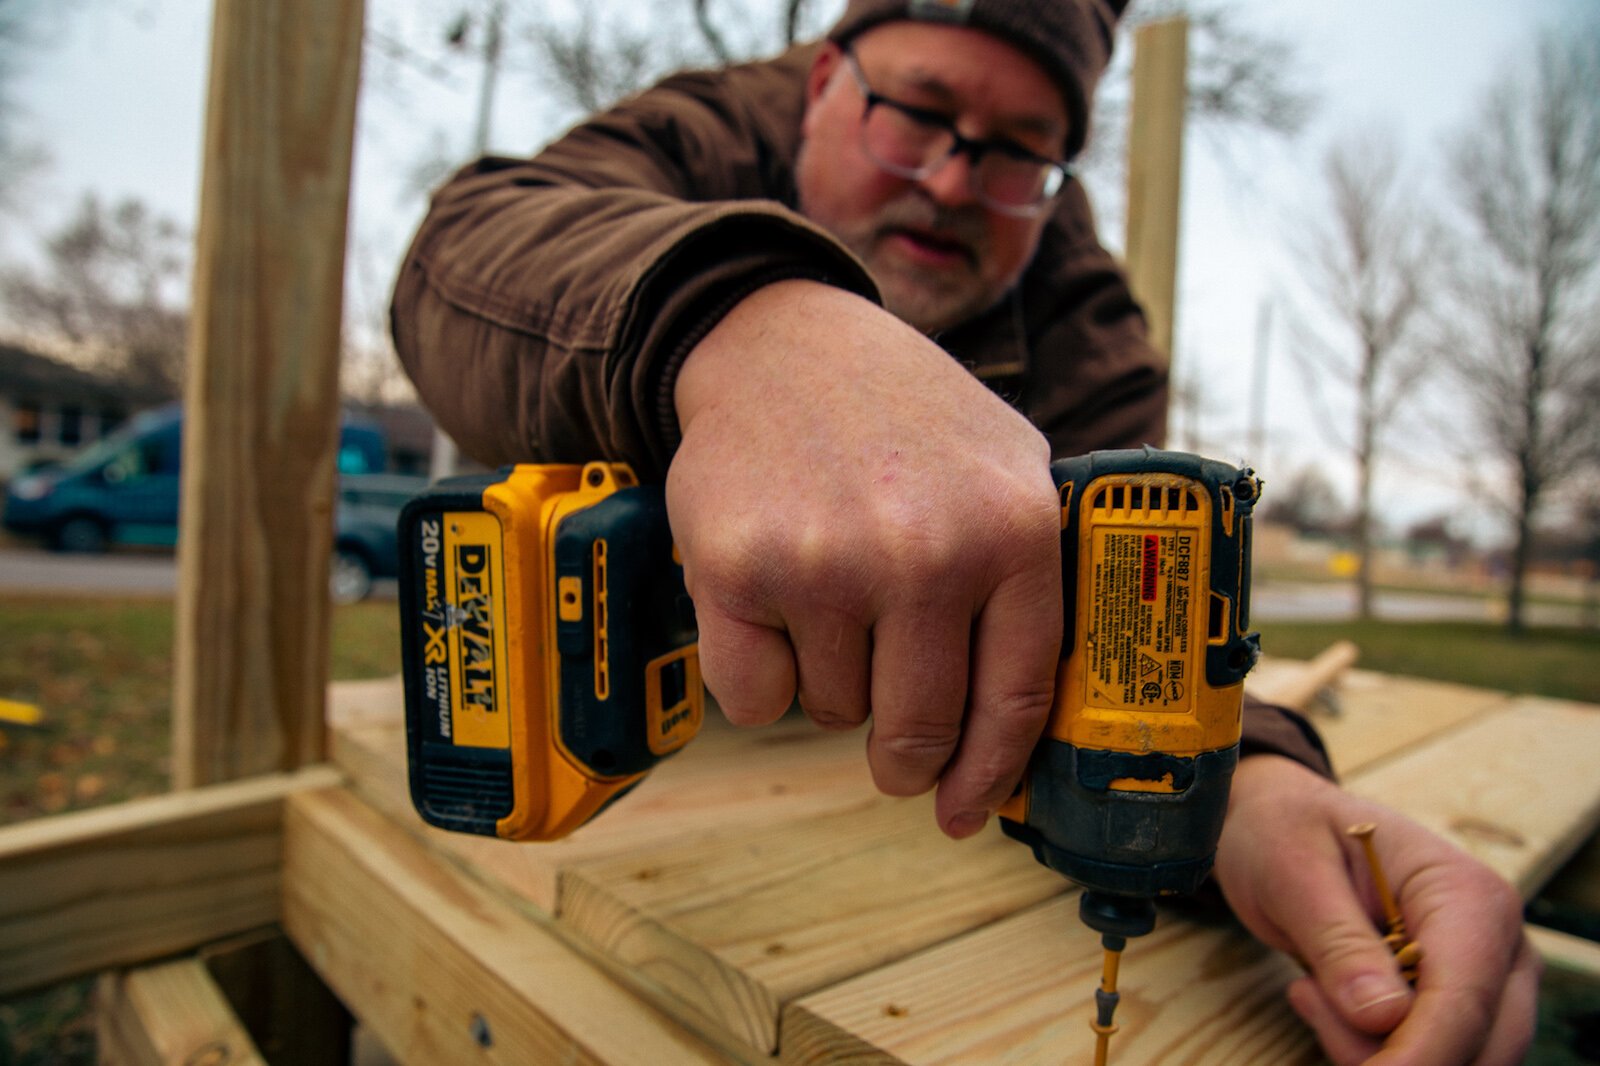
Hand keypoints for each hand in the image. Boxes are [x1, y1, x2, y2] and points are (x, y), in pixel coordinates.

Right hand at [669, 279, 1062, 837]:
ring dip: (832, 684)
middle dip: (906, 760)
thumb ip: (1038, 573)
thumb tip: (1037, 721)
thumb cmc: (901, 416)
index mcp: (1012, 531)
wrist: (779, 343)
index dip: (988, 774)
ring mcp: (827, 563)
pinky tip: (775, 607)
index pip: (1016, 699)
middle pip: (919, 729)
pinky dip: (762, 676)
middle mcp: (926, 553)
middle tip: (895, 753)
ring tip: (831, 600)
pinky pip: (755, 699)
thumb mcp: (1008, 462)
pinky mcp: (737, 570)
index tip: (966, 810)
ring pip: (832, 712)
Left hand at [1214, 755, 1539, 1064]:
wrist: (1285, 826)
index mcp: (1469, 896)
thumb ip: (1339, 943)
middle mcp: (1498, 944)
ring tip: (1309, 984)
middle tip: (1306, 998)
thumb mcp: (1295, 871)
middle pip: (1478, 1046)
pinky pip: (1430, 1057)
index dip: (1420, 1053)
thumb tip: (1385, 1018)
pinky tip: (1323, 995)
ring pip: (1459, 1062)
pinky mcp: (1459, 1007)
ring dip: (1374, 1052)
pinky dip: (1373, 1050)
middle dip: (1392, 1055)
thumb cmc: (1289, 832)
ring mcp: (1487, 981)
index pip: (1464, 1000)